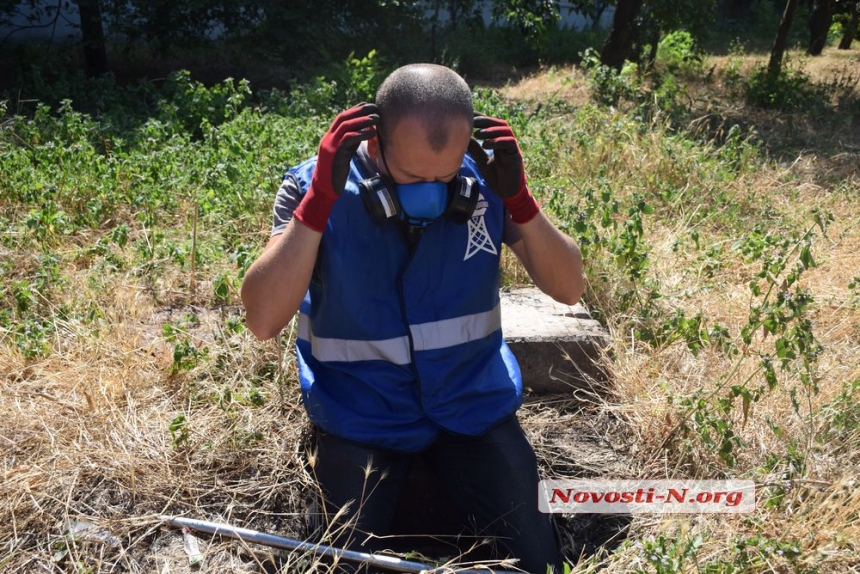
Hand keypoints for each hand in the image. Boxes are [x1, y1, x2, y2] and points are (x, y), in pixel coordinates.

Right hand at [294, 103, 378, 231]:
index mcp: (330, 138)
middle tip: (374, 107)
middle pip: (343, 117)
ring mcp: (330, 145)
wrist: (324, 189)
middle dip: (359, 110)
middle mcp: (328, 138)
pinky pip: (348, 139)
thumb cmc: (336, 175)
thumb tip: (363, 135)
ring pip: (346, 125)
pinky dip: (360, 134)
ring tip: (376, 118)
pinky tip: (371, 133)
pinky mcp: (334, 153)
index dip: (355, 110)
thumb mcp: (344, 156)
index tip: (368, 105)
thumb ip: (350, 145)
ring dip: (362, 120)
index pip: (342, 118)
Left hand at [470, 115, 539, 223]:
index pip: (491, 124)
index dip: (481, 117)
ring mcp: (513, 148)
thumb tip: (463, 137)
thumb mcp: (481, 160)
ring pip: (506, 131)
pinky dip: (498, 142)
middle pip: (499, 123)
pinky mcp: (516, 156)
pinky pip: (509, 143)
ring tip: (478, 134)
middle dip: (486, 120)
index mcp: (500, 140)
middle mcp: (507, 141)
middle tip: (473, 122)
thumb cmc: (496, 176)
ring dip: (491, 130)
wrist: (507, 192)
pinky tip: (485, 145)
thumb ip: (475, 149)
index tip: (468, 115)